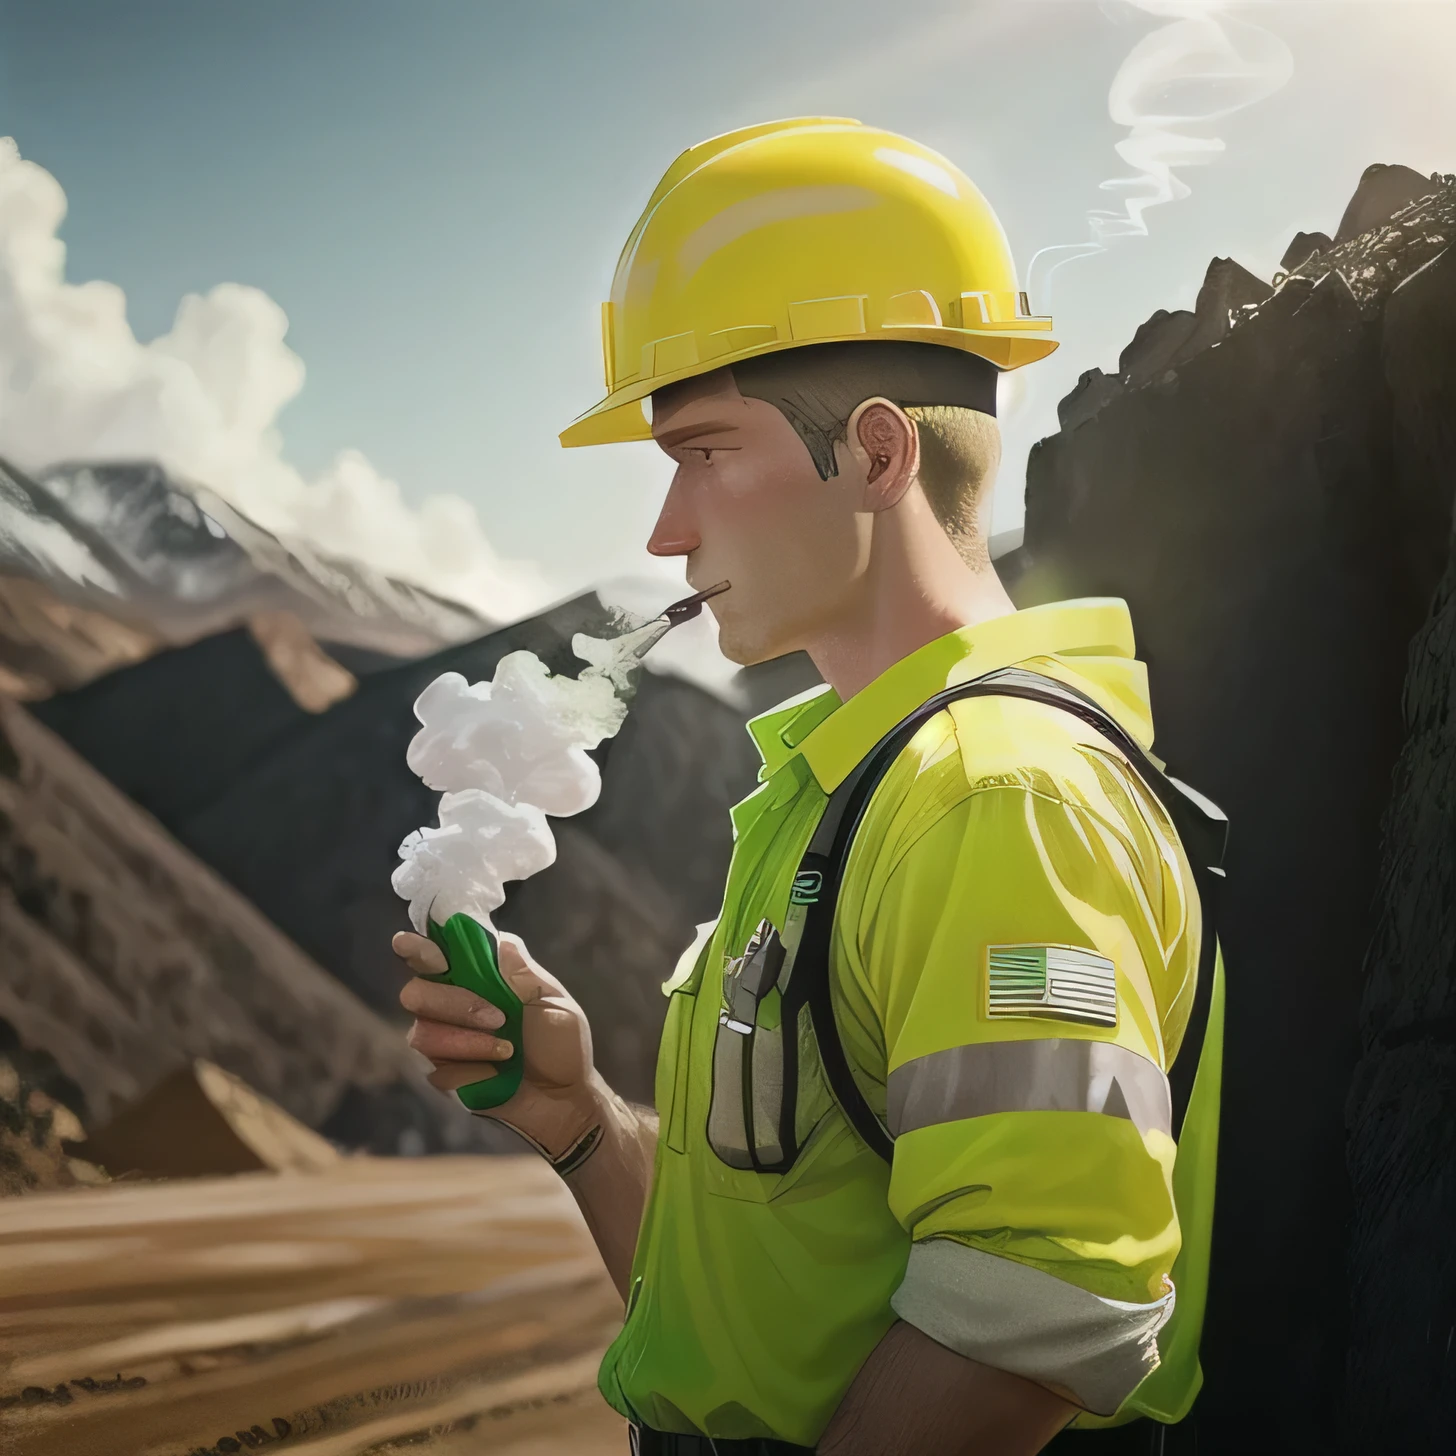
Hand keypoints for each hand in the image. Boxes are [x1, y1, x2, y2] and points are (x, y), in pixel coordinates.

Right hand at [393, 929, 601, 1158]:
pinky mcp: (445, 1075)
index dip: (418, 948)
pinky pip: (437, 1069)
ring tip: (507, 1050)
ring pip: (423, 1033)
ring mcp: (444, 1042)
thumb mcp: (552, 1002)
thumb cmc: (561, 1043)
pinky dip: (472, 1069)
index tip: (409, 944)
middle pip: (416, 992)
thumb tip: (498, 941)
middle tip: (498, 1017)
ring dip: (468, 1041)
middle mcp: (451, 1005)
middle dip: (454, 1004)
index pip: (435, 955)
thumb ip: (522, 973)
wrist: (565, 1098)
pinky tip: (497, 1073)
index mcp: (477, 978)